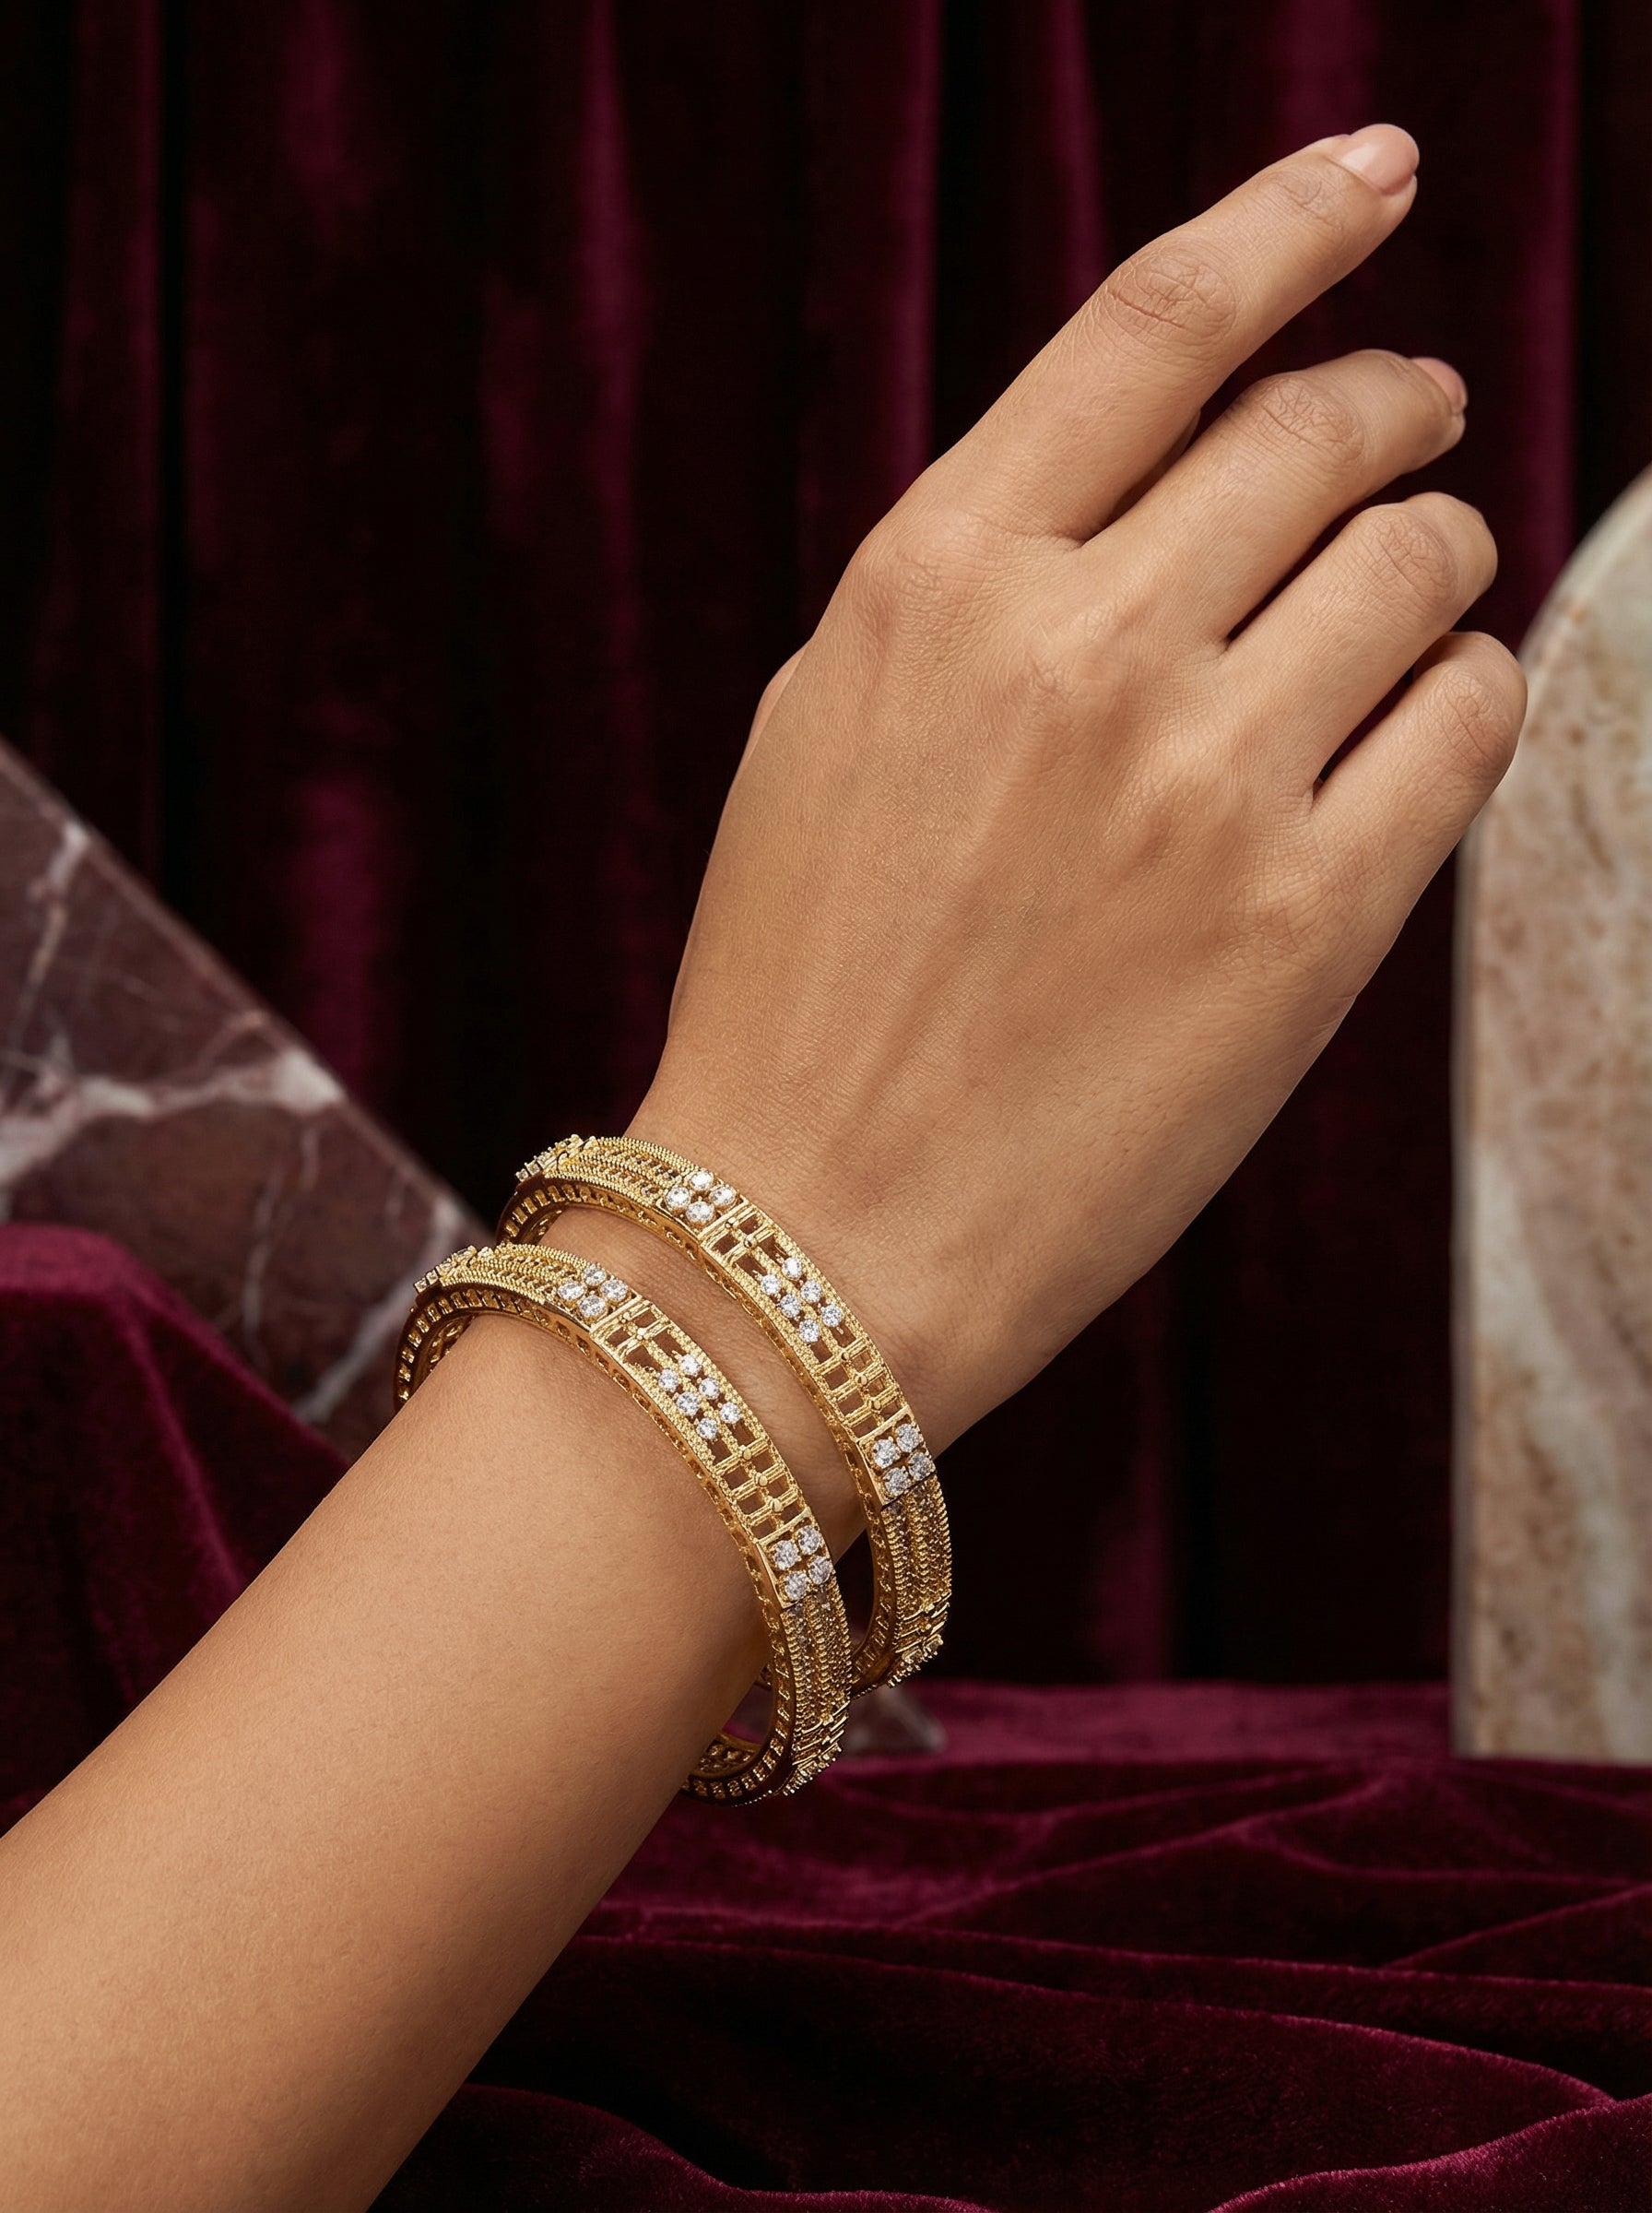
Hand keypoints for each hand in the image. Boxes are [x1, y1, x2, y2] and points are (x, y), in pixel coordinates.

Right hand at [634, 124, 1523, 1447]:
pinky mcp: (1308, 921)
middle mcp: (1080, 649)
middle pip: (1321, 430)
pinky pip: (1466, 719)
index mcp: (934, 581)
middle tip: (1413, 422)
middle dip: (1392, 403)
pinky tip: (1422, 718)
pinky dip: (1465, 692)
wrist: (806, 1237)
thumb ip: (989, 587)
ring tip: (1416, 584)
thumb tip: (1169, 490)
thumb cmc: (800, 992)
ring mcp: (1205, 782)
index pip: (1157, 325)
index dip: (1288, 223)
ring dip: (1438, 551)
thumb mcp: (834, 728)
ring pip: (1423, 561)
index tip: (1370, 176)